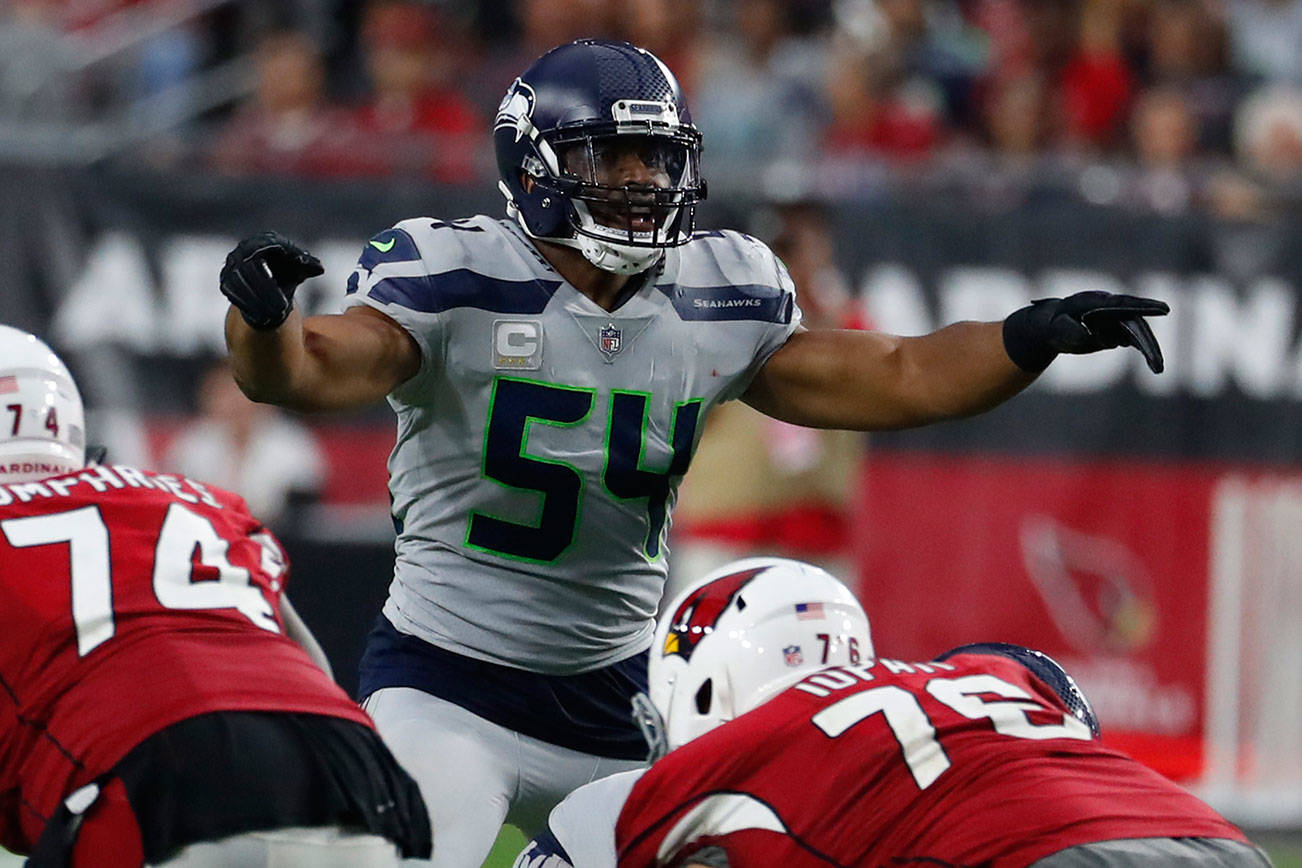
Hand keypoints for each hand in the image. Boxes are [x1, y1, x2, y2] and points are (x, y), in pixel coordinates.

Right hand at [219, 232, 323, 330]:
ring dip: (258, 300)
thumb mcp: (299, 267)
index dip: (282, 261)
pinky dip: (248, 305)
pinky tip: (263, 316)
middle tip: (283, 306)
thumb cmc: (287, 271)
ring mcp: (231, 266)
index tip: (297, 276)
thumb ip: (307, 265)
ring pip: (241, 283)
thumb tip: (319, 268)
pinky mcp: (226, 282)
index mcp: (262, 241)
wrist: (267, 283)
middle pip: (251, 267)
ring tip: (276, 313)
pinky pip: (233, 293)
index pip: (269, 246)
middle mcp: (243, 250)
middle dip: (267, 289)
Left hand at [1003, 291, 1169, 373]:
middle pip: (1135, 324)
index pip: (1124, 304)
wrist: (1051, 328)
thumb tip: (1087, 335)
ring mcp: (1115, 319)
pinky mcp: (1116, 331)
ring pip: (1137, 334)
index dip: (1145, 305)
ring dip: (1148, 350)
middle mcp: (1110, 309)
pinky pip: (1132, 341)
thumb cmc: (1053, 325)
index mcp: (1096, 302)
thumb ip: (1070, 330)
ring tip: (1157, 369)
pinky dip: (1142, 351)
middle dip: (1148, 343)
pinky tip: (1152, 364)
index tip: (1165, 309)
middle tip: (1157, 363)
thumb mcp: (1057, 328)